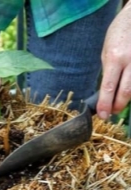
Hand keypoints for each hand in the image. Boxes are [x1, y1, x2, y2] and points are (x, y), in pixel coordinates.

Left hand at [98, 2, 130, 118]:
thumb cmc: (118, 34)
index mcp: (114, 58)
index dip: (105, 104)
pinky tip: (127, 90)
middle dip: (117, 106)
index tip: (102, 115)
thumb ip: (108, 70)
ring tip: (118, 103)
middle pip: (126, 92)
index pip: (108, 87)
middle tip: (111, 112)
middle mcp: (130, 61)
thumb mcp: (106, 52)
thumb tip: (107, 90)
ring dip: (126, 99)